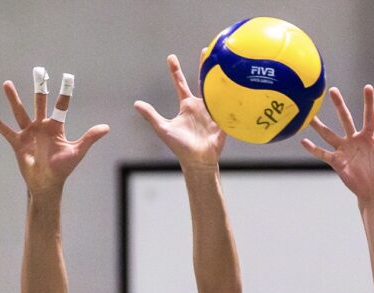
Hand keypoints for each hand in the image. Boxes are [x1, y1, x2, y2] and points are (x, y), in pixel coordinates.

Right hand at [0, 69, 108, 194]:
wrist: (47, 182)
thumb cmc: (63, 167)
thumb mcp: (77, 151)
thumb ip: (89, 138)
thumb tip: (106, 127)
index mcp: (56, 127)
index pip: (61, 106)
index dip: (65, 92)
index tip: (67, 77)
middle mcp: (41, 126)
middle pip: (40, 103)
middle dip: (39, 88)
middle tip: (38, 71)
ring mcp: (29, 133)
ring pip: (20, 112)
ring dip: (13, 99)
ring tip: (7, 83)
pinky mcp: (17, 142)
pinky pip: (6, 131)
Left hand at [135, 54, 224, 171]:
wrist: (198, 161)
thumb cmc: (180, 147)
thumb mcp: (163, 129)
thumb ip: (151, 115)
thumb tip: (136, 103)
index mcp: (187, 105)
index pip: (180, 84)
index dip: (175, 71)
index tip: (170, 57)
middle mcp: (200, 106)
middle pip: (203, 81)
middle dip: (204, 65)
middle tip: (206, 49)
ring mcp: (213, 112)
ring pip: (217, 91)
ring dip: (221, 77)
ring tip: (225, 62)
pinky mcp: (223, 120)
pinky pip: (228, 107)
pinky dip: (233, 97)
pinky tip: (237, 85)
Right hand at [302, 85, 373, 203]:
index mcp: (369, 137)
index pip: (369, 115)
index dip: (369, 102)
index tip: (367, 86)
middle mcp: (355, 140)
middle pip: (345, 119)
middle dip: (339, 105)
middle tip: (332, 89)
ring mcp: (344, 150)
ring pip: (329, 134)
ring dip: (319, 125)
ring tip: (308, 115)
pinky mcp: (337, 162)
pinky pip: (323, 153)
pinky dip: (313, 148)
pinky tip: (303, 141)